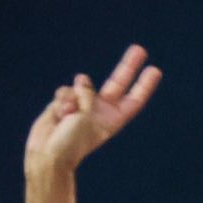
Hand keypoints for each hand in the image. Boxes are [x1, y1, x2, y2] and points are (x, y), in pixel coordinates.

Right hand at [25, 44, 161, 173]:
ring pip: (82, 85)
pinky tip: (58, 114)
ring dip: (73, 97)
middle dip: (127, 66)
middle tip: (140, 49)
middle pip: (118, 83)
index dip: (144, 84)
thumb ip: (87, 94)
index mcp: (114, 119)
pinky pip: (65, 91)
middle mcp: (102, 110)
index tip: (155, 70)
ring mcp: (83, 105)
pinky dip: (61, 100)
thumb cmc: (72, 140)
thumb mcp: (86, 117)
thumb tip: (82, 79)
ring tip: (70, 115)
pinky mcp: (66, 102)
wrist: (48, 152)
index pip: (134, 98)